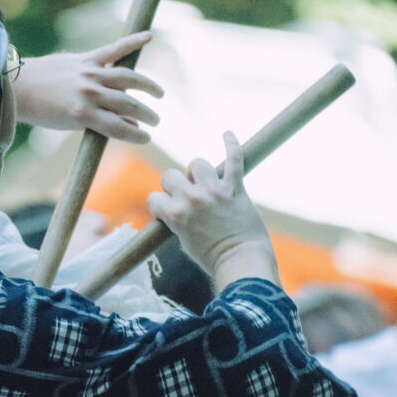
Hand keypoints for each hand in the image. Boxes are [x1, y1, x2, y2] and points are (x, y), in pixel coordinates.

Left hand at [12, 32, 163, 143]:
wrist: (19, 87)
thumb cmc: (43, 111)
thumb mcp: (72, 124)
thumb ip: (101, 124)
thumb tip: (130, 124)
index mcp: (83, 114)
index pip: (121, 128)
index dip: (137, 135)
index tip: (146, 138)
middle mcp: (89, 93)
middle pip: (128, 104)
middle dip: (146, 114)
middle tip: (155, 121)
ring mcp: (89, 73)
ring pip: (128, 78)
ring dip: (147, 86)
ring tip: (159, 94)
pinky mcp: (85, 58)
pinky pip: (114, 50)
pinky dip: (132, 41)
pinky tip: (149, 36)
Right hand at [147, 132, 278, 289]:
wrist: (242, 263)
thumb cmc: (213, 259)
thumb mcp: (184, 242)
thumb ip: (178, 220)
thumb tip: (177, 207)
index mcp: (174, 215)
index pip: (154, 198)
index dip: (160, 204)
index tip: (168, 210)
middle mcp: (191, 199)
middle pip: (170, 175)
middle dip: (175, 185)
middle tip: (187, 197)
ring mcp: (213, 191)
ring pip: (197, 163)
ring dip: (198, 171)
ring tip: (204, 181)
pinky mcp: (235, 188)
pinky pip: (234, 159)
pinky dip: (232, 145)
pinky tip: (228, 134)